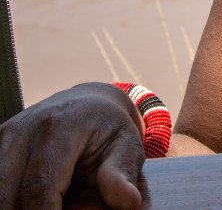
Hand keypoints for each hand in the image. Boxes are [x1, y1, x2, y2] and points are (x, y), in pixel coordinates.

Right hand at [0, 82, 144, 208]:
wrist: (87, 102)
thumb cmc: (108, 129)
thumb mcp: (126, 145)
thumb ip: (122, 174)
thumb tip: (130, 202)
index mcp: (61, 126)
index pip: (40, 185)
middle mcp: (26, 128)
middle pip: (9, 193)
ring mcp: (6, 136)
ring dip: (14, 206)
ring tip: (47, 205)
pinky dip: (8, 198)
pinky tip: (28, 200)